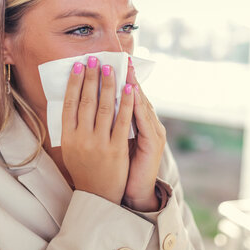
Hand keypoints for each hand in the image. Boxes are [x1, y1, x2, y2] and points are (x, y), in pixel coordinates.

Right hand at [60, 57, 134, 203]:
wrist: (98, 196)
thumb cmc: (84, 170)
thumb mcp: (71, 150)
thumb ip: (71, 128)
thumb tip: (69, 102)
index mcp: (67, 137)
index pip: (69, 103)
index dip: (74, 82)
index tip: (78, 65)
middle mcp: (80, 138)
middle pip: (86, 101)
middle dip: (92, 77)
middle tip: (96, 59)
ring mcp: (99, 144)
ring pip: (105, 107)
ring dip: (109, 85)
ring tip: (111, 67)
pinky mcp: (116, 149)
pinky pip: (123, 121)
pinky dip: (127, 103)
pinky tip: (130, 88)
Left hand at [123, 59, 166, 211]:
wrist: (135, 192)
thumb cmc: (123, 167)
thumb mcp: (117, 141)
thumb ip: (113, 123)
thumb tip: (96, 104)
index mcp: (140, 123)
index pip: (130, 96)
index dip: (122, 79)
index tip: (111, 62)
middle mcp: (149, 124)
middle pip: (137, 95)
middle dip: (127, 76)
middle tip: (119, 57)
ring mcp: (154, 132)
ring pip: (142, 103)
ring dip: (132, 84)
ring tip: (124, 67)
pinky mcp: (154, 142)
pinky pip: (144, 120)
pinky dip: (138, 104)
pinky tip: (132, 91)